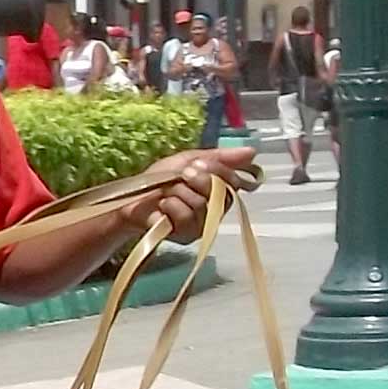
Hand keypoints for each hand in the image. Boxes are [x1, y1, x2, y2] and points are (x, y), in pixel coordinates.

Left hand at [121, 145, 258, 243]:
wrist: (134, 198)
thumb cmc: (162, 179)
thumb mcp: (189, 159)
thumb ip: (219, 157)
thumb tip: (252, 152)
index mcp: (220, 190)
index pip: (234, 180)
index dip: (216, 170)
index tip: (196, 163)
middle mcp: (217, 209)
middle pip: (221, 193)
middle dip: (197, 180)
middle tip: (182, 176)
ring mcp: (204, 224)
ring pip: (201, 204)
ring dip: (178, 192)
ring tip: (167, 194)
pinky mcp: (189, 236)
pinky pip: (187, 217)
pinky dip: (171, 206)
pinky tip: (163, 207)